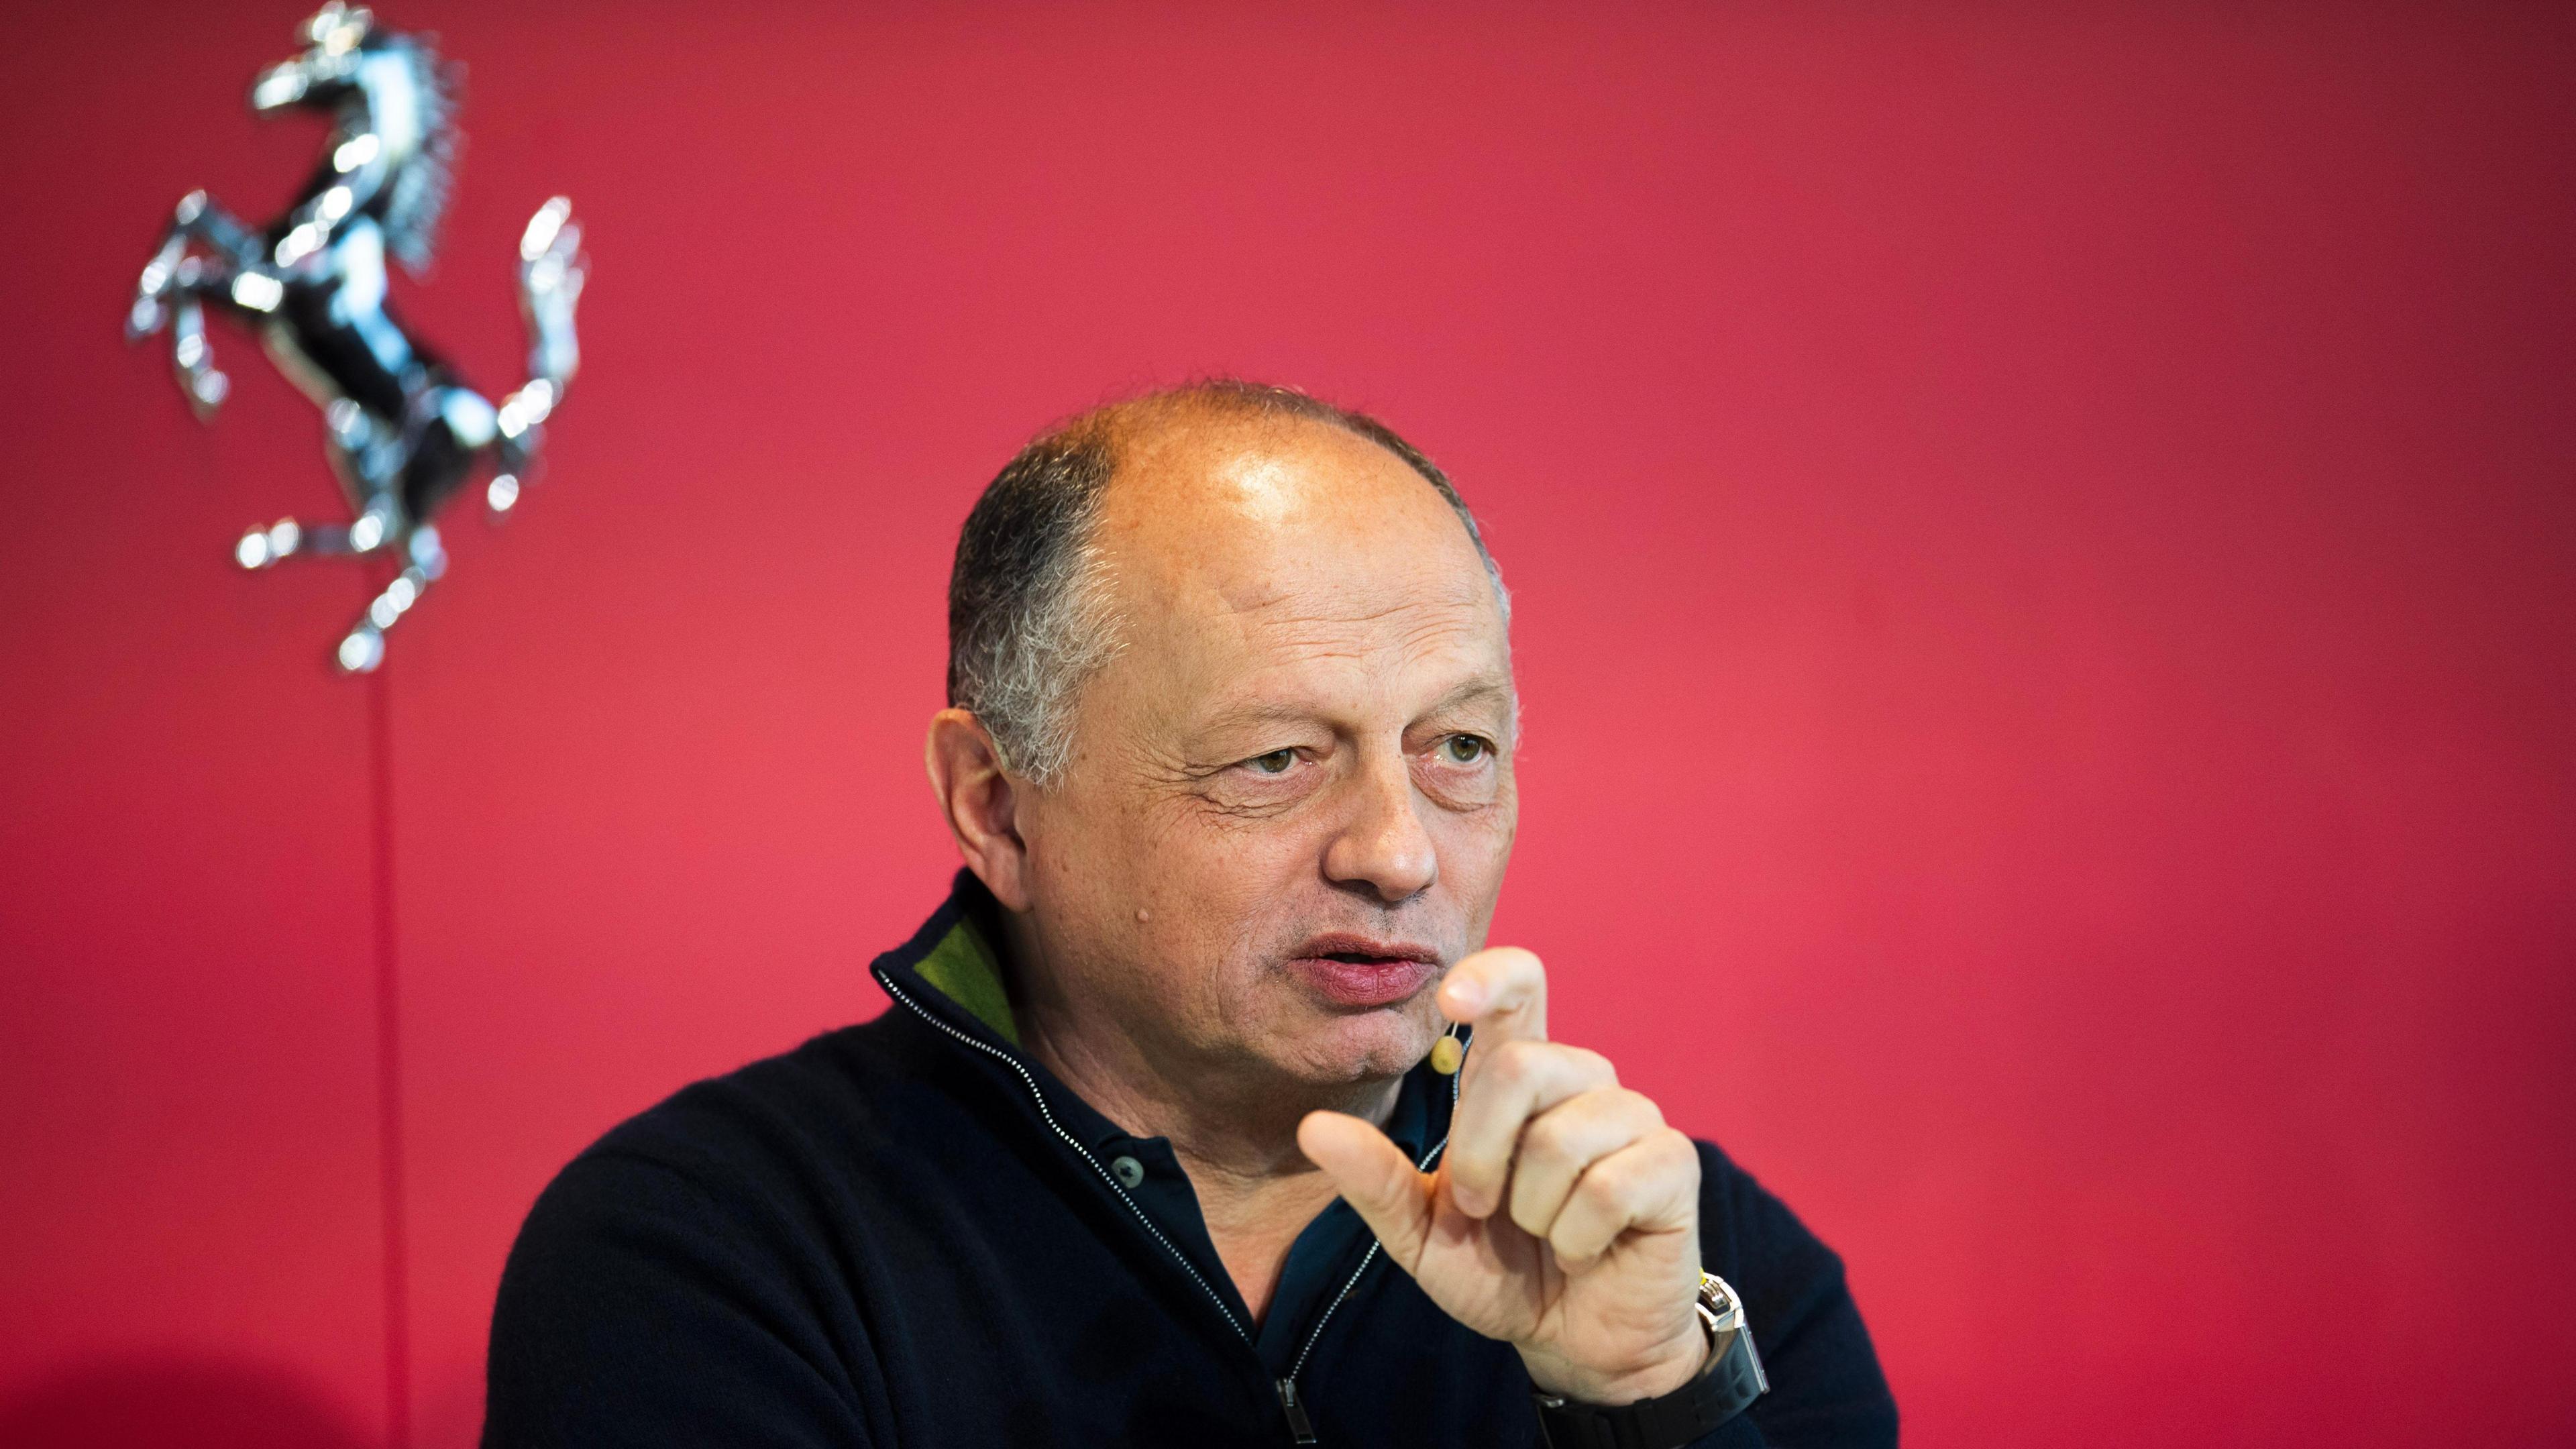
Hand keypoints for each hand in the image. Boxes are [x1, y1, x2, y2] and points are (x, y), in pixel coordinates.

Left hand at [1297, 948, 1707, 1404]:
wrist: (1575, 1342)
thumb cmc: (1503, 1272)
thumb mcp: (1422, 1233)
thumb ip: (1374, 1179)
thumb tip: (1314, 1128)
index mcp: (1519, 1079)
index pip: (1520, 985)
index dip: (1490, 975)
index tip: (1451, 1000)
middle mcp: (1580, 1080)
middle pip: (1519, 1066)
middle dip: (1481, 1154)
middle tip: (1484, 1210)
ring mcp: (1634, 1117)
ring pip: (1560, 1136)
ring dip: (1533, 1209)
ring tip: (1545, 1234)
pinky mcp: (1672, 1164)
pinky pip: (1607, 1187)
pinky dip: (1578, 1237)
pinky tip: (1586, 1250)